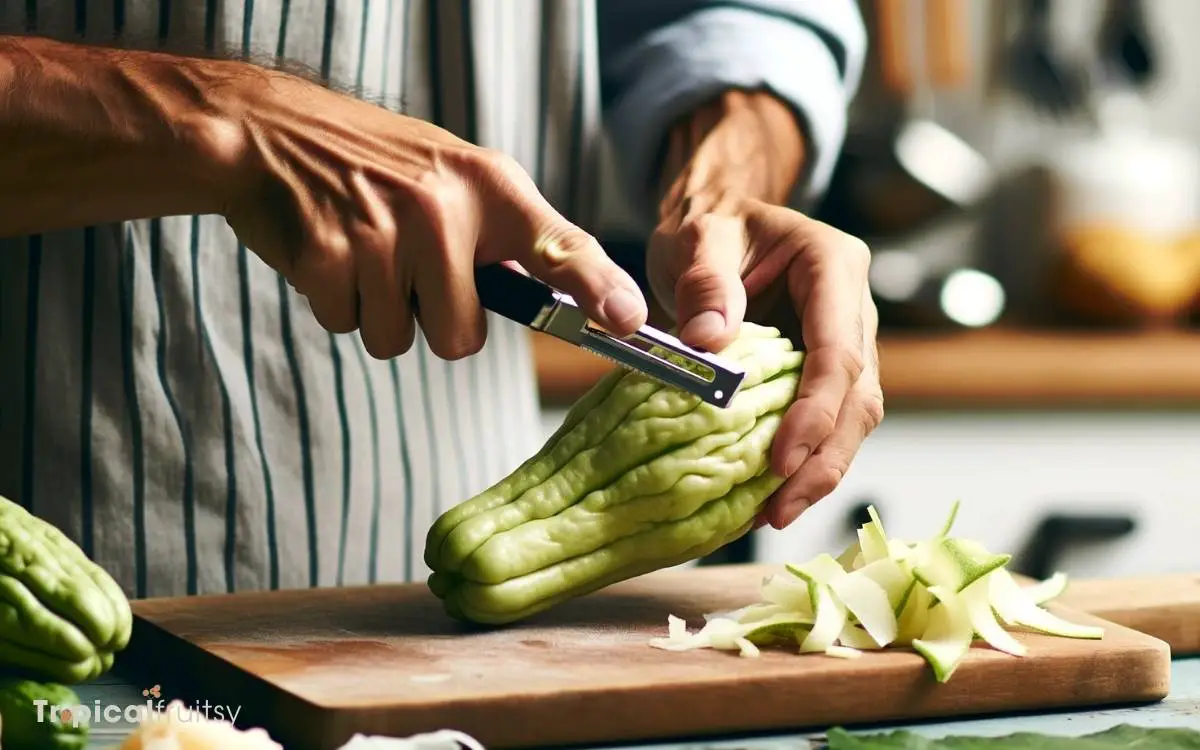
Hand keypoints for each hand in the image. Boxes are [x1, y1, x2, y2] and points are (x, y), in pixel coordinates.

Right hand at [207, 68, 646, 358]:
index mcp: (490, 186)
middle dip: (432, 320)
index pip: (558, 246)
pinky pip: (348, 327)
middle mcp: (444, 208)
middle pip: (462, 338)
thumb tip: (570, 309)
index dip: (597, 288)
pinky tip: (331, 252)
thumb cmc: (380, 167)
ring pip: (398, 340)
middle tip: (407, 266)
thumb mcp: (456, 179)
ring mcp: (384, 232)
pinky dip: (336, 303)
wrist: (275, 131)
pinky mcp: (328, 255)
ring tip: (364, 250)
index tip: (628, 321)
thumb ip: (507, 240)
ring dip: (378, 311)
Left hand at [646, 197, 882, 528]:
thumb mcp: (699, 234)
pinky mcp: (821, 371)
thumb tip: (708, 342)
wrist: (716, 218)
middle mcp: (852, 308)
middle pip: (859, 396)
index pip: (839, 349)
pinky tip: (767, 496)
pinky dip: (802, 461)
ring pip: (852, 419)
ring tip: (772, 514)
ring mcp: (844, 342)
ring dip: (819, 470)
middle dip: (825, 458)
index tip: (781, 458)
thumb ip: (705, 281)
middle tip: (779, 508)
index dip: (816, 410)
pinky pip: (824, 422)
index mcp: (834, 265)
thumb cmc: (711, 222)